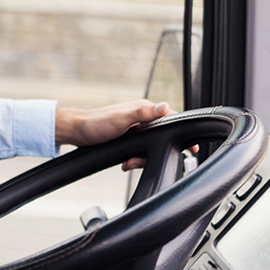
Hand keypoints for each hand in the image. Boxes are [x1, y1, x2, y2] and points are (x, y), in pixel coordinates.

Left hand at [56, 100, 194, 170]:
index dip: (182, 133)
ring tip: (127, 164)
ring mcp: (136, 129)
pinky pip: (140, 151)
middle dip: (152, 154)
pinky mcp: (129, 138)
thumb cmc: (97, 124)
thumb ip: (145, 113)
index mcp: (145, 110)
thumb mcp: (122, 119)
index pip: (172, 119)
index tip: (192, 147)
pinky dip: (134, 160)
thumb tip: (165, 106)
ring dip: (140, 160)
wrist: (77, 132)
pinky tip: (125, 163)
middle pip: (162, 138)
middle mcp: (143, 119)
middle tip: (136, 163)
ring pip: (150, 148)